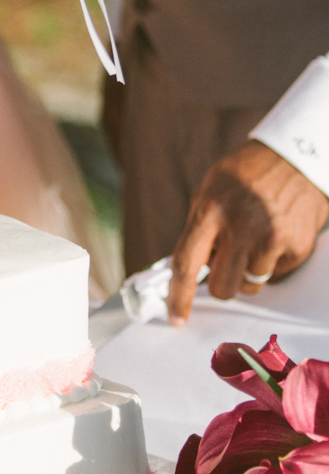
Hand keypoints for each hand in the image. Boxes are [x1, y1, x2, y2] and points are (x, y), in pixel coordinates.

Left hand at [167, 140, 328, 324]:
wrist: (294, 155)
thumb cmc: (246, 174)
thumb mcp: (210, 191)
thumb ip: (198, 229)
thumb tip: (185, 270)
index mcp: (210, 211)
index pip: (186, 264)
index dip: (179, 297)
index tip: (177, 318)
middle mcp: (240, 227)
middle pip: (222, 288)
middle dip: (220, 284)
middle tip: (226, 263)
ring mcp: (271, 238)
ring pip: (249, 286)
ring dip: (248, 271)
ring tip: (254, 239)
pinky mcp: (296, 245)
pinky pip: (276, 275)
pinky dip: (272, 262)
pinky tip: (274, 234)